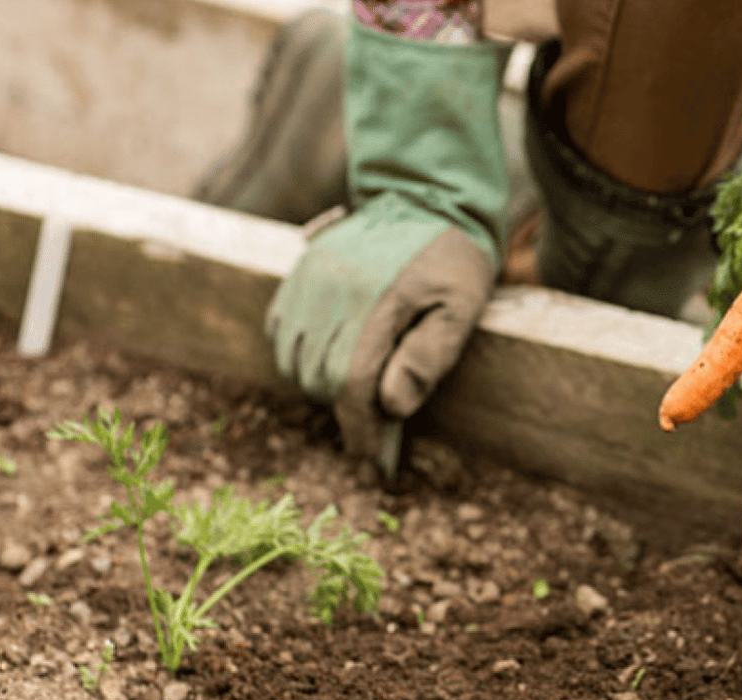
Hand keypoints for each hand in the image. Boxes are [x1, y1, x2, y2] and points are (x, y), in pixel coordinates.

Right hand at [267, 193, 494, 457]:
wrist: (428, 198)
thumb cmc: (453, 264)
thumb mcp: (461, 312)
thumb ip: (428, 358)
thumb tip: (391, 406)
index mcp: (377, 302)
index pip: (353, 384)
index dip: (361, 430)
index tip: (374, 459)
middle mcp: (333, 288)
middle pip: (320, 377)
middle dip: (345, 409)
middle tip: (376, 422)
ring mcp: (310, 275)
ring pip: (294, 357)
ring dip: (320, 384)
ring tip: (358, 388)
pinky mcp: (298, 268)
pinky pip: (280, 327)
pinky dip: (299, 354)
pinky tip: (332, 357)